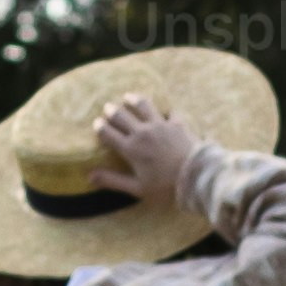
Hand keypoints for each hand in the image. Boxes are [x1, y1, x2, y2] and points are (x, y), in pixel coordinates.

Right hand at [90, 93, 209, 217]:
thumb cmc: (165, 187)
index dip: (100, 127)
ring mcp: (160, 125)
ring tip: (128, 97)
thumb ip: (113, 181)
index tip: (96, 123)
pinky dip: (166, 111)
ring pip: (143, 106)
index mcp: (130, 149)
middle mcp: (142, 132)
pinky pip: (170, 112)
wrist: (195, 177)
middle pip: (122, 116)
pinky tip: (165, 110)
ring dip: (134, 100)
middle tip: (107, 107)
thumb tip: (89, 176)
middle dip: (113, 111)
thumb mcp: (136, 188)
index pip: (109, 133)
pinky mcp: (177, 123)